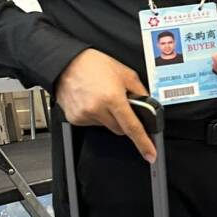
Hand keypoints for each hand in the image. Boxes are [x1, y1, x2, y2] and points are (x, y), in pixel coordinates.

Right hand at [55, 49, 154, 163]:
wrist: (66, 62)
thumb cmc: (93, 64)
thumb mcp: (125, 73)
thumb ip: (139, 91)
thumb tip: (147, 105)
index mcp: (113, 98)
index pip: (132, 127)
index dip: (143, 143)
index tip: (150, 154)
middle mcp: (97, 109)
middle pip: (120, 130)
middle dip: (124, 121)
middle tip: (119, 104)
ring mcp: (84, 115)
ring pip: (106, 127)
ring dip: (108, 117)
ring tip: (101, 97)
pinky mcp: (75, 118)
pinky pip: (92, 124)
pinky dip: (96, 116)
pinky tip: (91, 101)